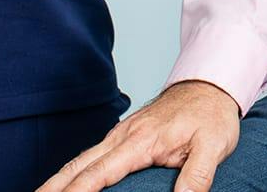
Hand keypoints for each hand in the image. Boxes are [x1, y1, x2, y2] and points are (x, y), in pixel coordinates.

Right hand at [37, 80, 240, 191]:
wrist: (210, 84)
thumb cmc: (210, 115)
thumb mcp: (213, 146)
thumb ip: (196, 177)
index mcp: (141, 139)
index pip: (101, 171)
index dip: (77, 191)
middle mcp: (124, 135)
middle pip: (80, 164)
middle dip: (53, 187)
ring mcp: (121, 133)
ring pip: (82, 158)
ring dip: (58, 179)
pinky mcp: (124, 135)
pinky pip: (92, 155)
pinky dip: (74, 170)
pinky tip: (65, 183)